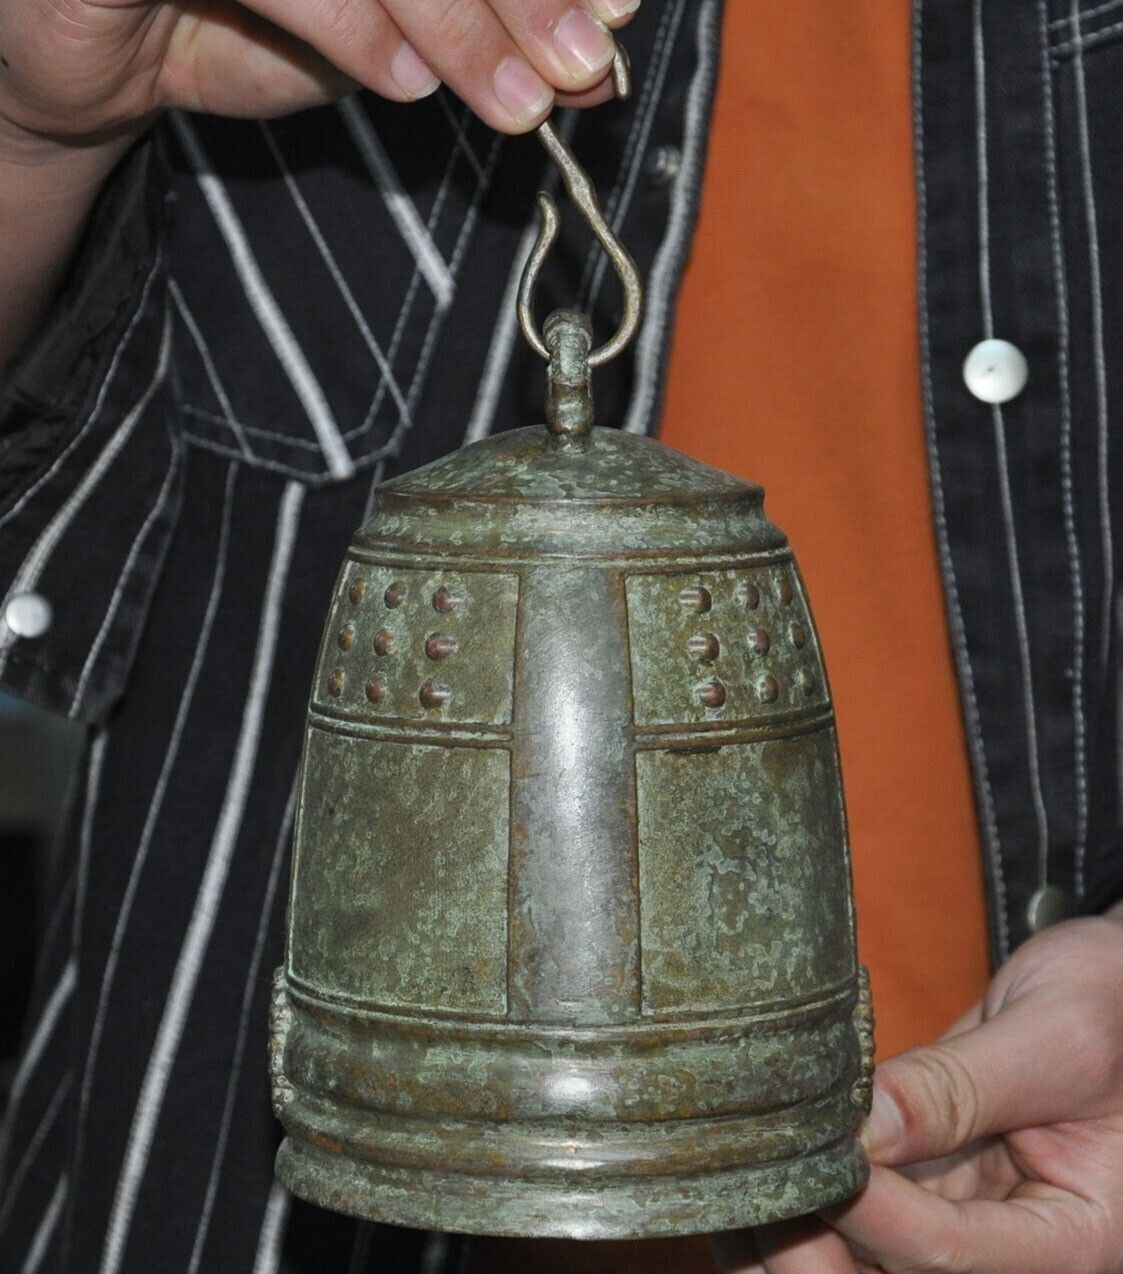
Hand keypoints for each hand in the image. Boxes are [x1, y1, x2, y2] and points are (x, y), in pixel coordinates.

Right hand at [0, 0, 638, 156]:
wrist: (79, 59)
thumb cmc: (229, 23)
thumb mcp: (368, 27)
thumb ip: (462, 18)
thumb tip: (592, 33)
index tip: (610, 15)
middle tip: (582, 65)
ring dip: (452, 17)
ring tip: (516, 101)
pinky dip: (346, 24)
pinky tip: (405, 84)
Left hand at [713, 912, 1122, 1273]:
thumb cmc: (1118, 1004)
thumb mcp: (1056, 1038)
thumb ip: (960, 1087)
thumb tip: (862, 1128)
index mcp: (1077, 1239)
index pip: (952, 1253)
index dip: (869, 1211)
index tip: (808, 1159)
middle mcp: (1017, 1250)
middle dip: (817, 1247)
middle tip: (750, 1187)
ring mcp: (969, 1221)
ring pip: (869, 1261)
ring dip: (797, 1231)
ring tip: (734, 1179)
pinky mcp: (931, 1187)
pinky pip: (864, 1214)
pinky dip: (807, 1197)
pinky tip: (754, 1166)